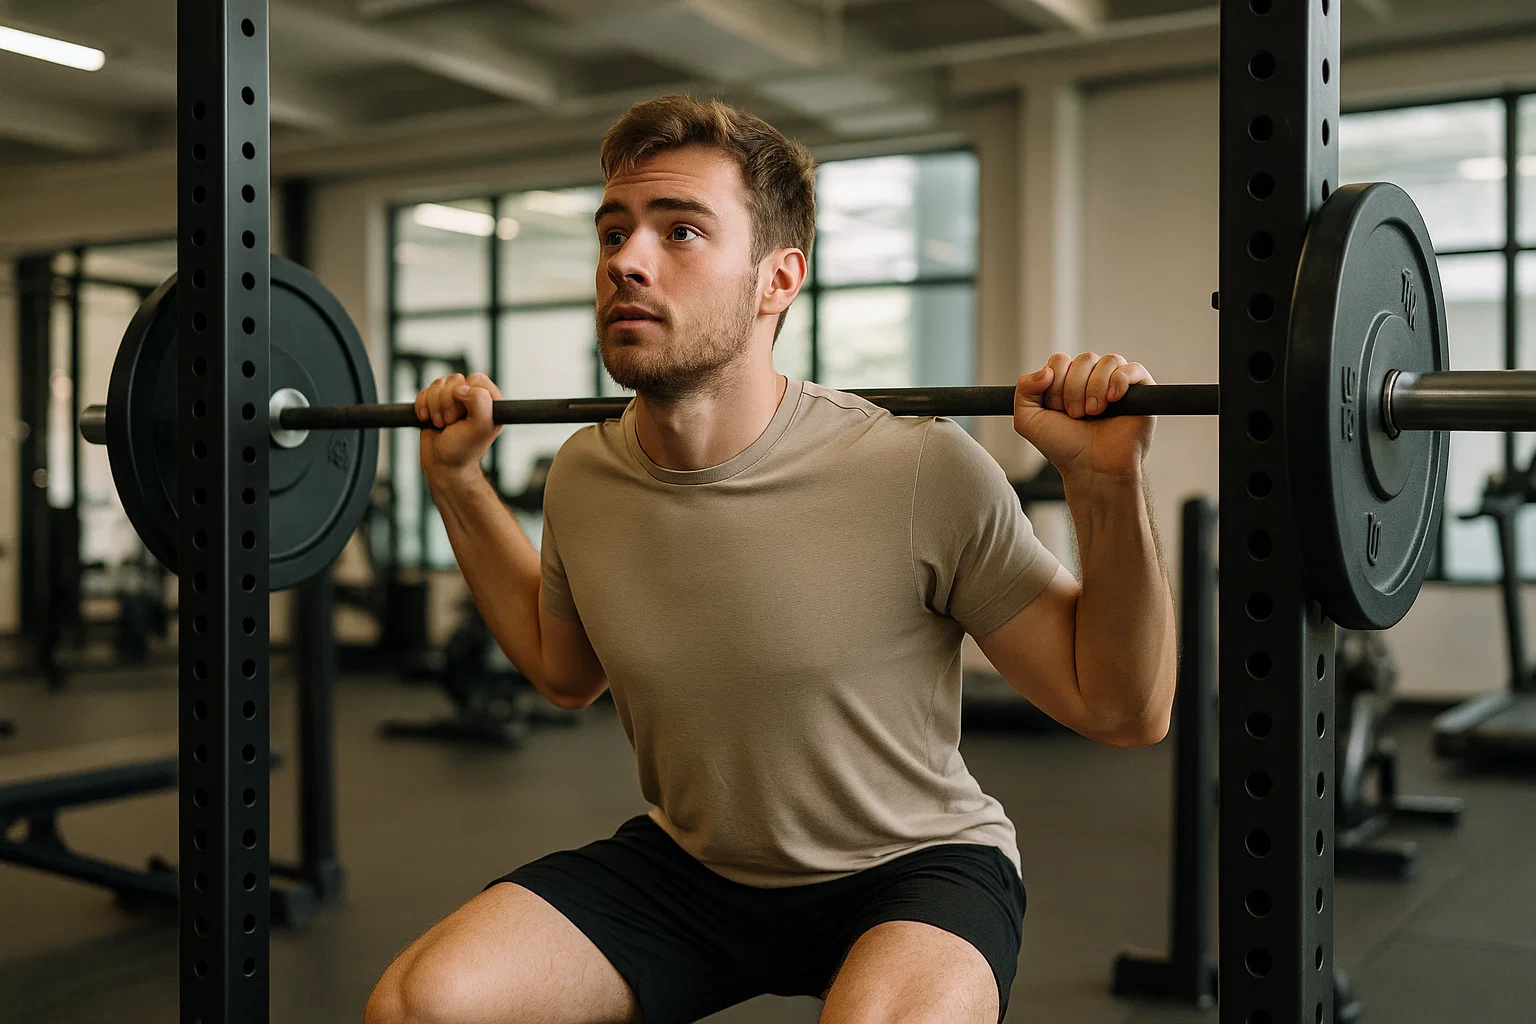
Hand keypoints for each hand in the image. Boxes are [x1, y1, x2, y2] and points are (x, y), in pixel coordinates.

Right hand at [417, 373, 503, 482]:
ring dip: (434, 406)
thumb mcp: (479, 427)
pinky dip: (422, 405)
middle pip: (454, 380)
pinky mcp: (436, 403)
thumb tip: (463, 387)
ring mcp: (454, 399)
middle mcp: (473, 397)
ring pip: (438, 384)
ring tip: (441, 424)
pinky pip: (424, 391)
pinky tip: (427, 419)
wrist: (442, 465)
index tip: (462, 415)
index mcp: (490, 401)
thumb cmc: (463, 450)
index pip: (476, 379)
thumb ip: (480, 402)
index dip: (465, 394)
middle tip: (451, 423)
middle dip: (447, 403)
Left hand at [1012, 352, 1155, 482]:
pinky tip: (1112, 400)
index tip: (1057, 410)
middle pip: (1084, 359)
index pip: (1060, 361)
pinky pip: (1132, 368)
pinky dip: (1119, 380)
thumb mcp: (1028, 421)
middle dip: (1074, 389)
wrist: (1092, 469)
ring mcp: (1117, 384)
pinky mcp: (1141, 391)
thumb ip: (1024, 389)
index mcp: (1068, 382)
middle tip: (1076, 415)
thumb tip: (1046, 369)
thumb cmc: (1064, 448)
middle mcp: (1093, 380)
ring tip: (1093, 413)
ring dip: (1095, 388)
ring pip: (1108, 361)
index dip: (1055, 382)